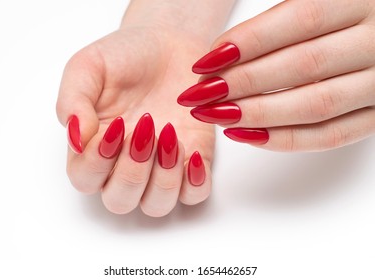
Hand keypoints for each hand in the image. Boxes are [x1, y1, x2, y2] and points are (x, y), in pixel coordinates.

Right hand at [56, 25, 214, 216]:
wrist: (170, 43)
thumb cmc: (127, 55)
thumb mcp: (89, 66)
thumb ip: (74, 100)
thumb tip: (76, 138)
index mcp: (94, 146)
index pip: (85, 179)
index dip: (97, 161)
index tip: (118, 124)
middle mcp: (125, 164)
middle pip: (120, 201)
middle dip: (132, 171)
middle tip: (145, 128)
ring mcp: (161, 166)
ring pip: (156, 205)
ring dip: (163, 179)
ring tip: (170, 135)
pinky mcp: (194, 161)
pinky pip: (194, 194)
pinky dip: (195, 183)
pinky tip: (192, 152)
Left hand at [179, 0, 374, 151]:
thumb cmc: (342, 16)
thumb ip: (280, 20)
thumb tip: (220, 55)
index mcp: (360, 0)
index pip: (300, 20)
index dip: (248, 43)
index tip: (206, 63)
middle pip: (303, 66)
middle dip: (243, 83)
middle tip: (201, 95)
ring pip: (316, 105)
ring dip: (259, 114)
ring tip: (217, 115)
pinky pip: (332, 135)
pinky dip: (286, 139)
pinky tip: (248, 134)